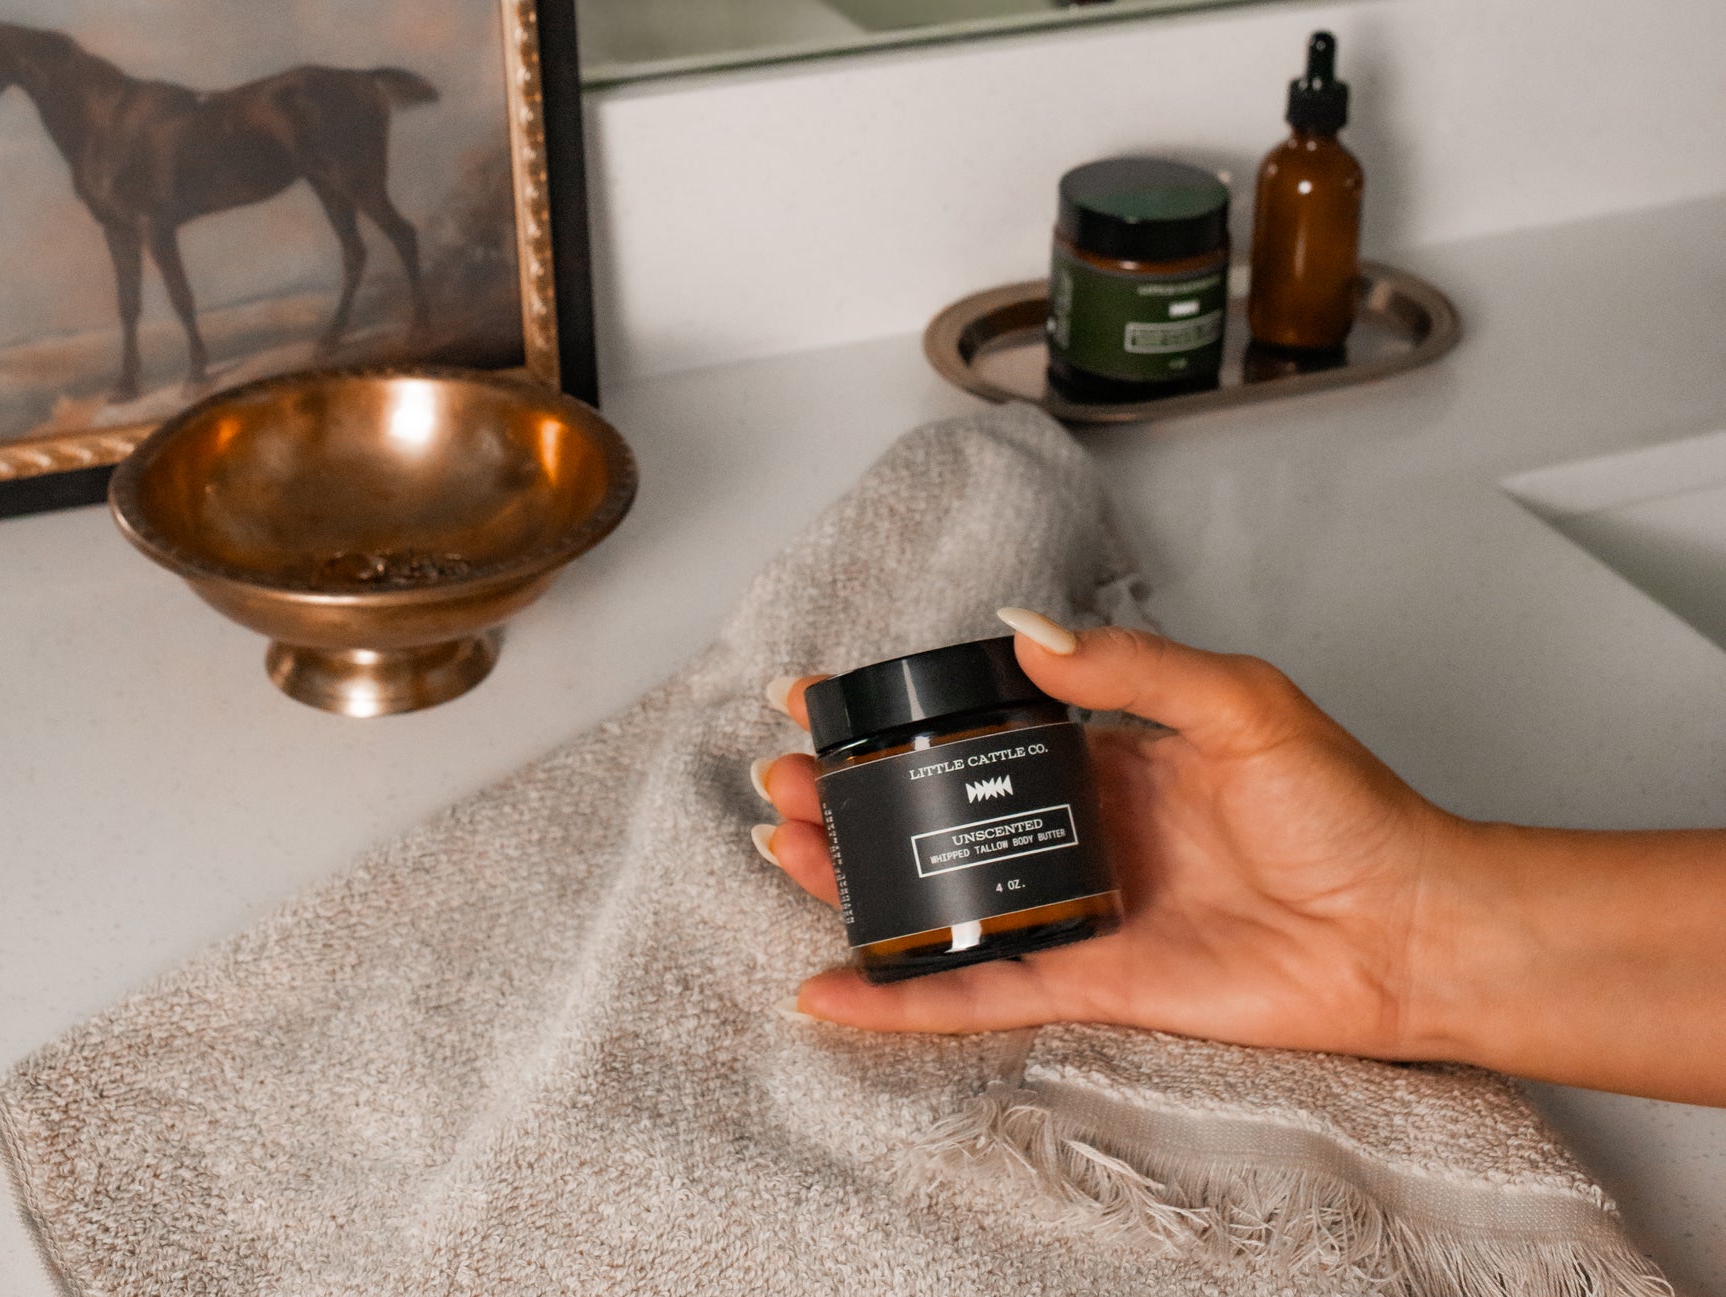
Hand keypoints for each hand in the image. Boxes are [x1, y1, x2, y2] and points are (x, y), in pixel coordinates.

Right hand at [753, 612, 1463, 1059]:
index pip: (976, 731)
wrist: (1411, 927)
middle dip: (851, 798)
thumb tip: (1025, 630)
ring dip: (857, 882)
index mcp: (1111, 756)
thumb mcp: (1240, 704)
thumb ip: (1131, 667)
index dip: (896, 718)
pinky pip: (980, 992)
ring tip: (785, 850)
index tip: (820, 699)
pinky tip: (833, 992)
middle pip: (936, 816)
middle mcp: (1083, 831)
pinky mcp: (1091, 984)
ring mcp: (1080, 909)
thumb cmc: (1352, 814)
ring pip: (940, 901)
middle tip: (784, 783)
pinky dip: (903, 998)